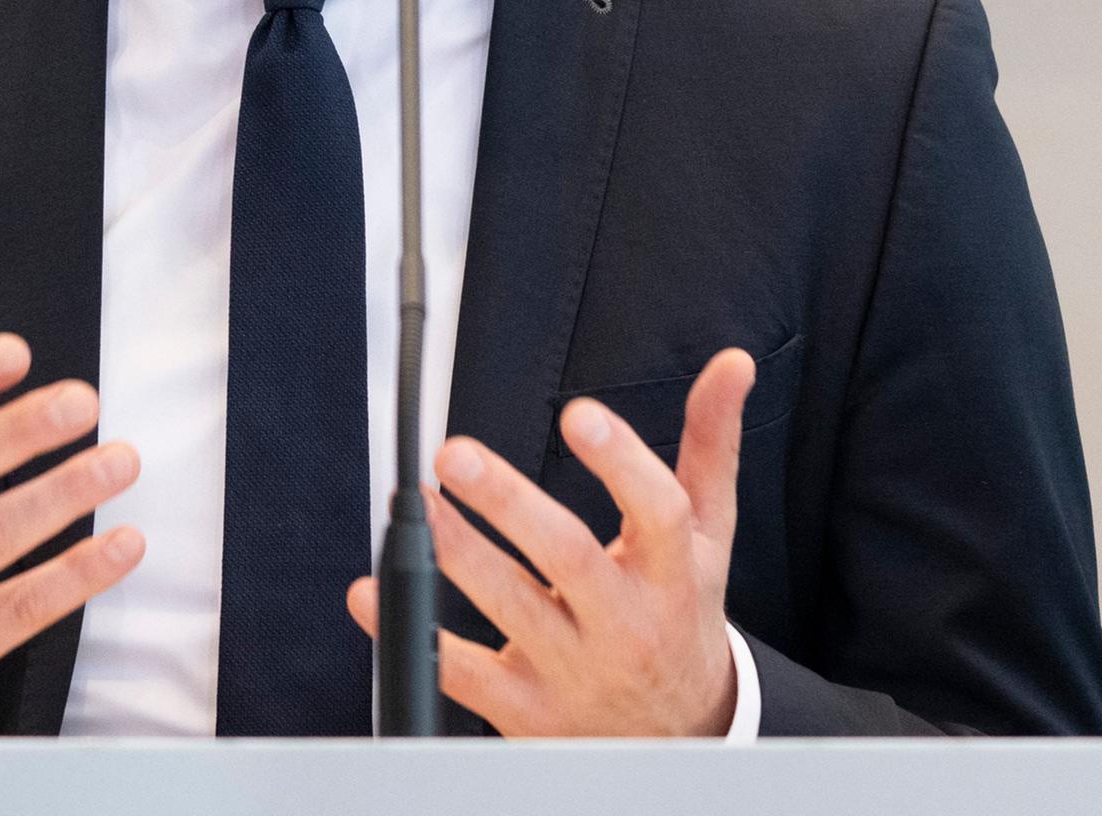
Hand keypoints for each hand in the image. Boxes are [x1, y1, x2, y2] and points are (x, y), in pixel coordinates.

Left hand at [348, 347, 754, 736]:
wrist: (674, 737)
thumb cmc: (680, 615)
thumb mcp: (710, 536)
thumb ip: (710, 446)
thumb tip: (730, 364)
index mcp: (674, 573)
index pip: (658, 513)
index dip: (621, 462)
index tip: (578, 414)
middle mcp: (625, 623)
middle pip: (568, 558)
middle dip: (510, 504)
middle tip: (456, 454)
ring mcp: (573, 670)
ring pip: (509, 609)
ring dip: (456, 553)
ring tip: (415, 503)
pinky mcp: (525, 709)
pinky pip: (461, 674)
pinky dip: (410, 636)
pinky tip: (371, 595)